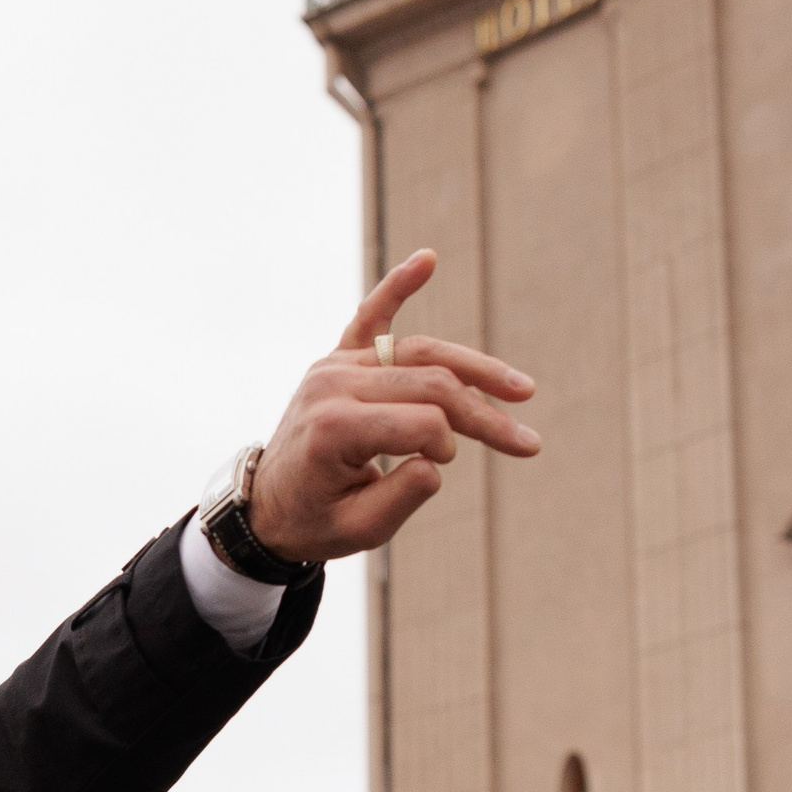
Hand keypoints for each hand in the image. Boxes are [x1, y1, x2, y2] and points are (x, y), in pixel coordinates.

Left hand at [250, 246, 539, 563]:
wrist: (265, 505)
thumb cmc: (314, 520)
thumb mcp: (358, 531)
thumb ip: (400, 498)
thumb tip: (436, 461)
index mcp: (334, 428)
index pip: (421, 422)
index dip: (447, 446)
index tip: (441, 466)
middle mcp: (332, 386)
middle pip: (430, 384)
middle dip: (483, 413)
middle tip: (526, 442)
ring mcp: (334, 366)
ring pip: (420, 354)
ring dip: (475, 369)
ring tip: (523, 390)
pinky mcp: (337, 358)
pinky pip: (370, 316)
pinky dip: (397, 287)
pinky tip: (427, 260)